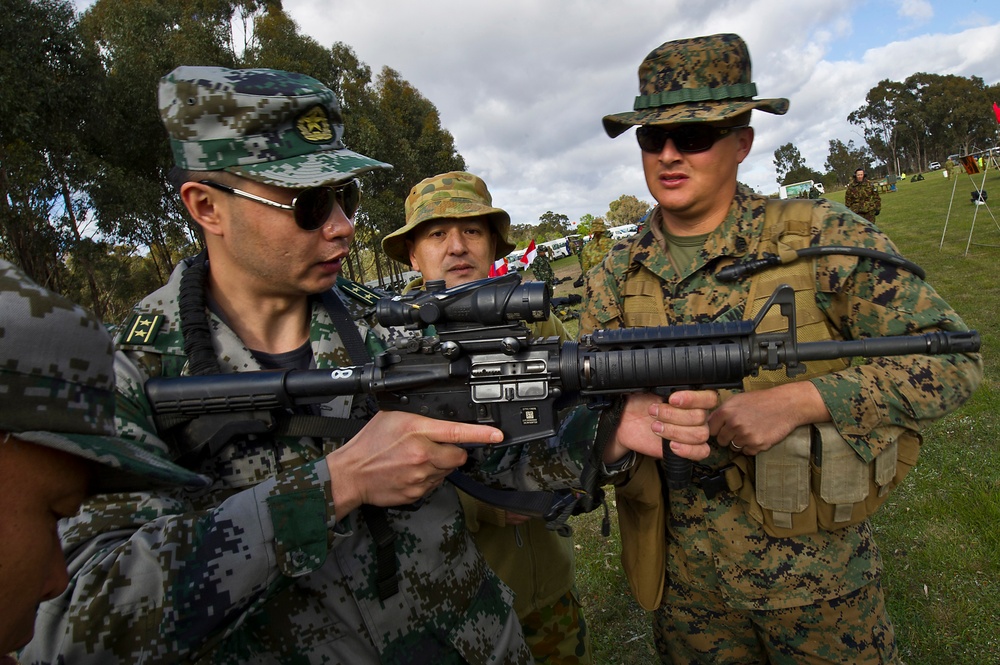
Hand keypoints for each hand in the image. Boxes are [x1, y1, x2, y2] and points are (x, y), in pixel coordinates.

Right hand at [327, 411, 502, 517]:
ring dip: (439, 465)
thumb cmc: (369, 444)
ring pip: (447, 470)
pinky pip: (434, 484)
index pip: (457, 431)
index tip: (498, 435)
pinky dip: (428, 478)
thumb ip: (420, 416)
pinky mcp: (417, 493)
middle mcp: (422, 455)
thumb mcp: (393, 417)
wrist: (351, 475)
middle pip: (458, 455)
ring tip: (415, 459)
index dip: (482, 433)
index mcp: (416, 431)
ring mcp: (421, 477)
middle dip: (453, 451)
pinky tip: (410, 472)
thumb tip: (441, 417)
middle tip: (433, 447)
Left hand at [605, 390, 717, 462]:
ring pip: (700, 434)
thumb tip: (673, 383)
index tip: (672, 399)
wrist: (625, 421)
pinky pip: (701, 452)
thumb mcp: (649, 387)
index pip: (709, 397)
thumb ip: (665, 385)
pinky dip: (688, 449)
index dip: (693, 399)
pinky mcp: (688, 449)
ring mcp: (693, 432)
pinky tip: (672, 445)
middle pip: (701, 417)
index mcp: (692, 397)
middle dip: (673, 415)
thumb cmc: (639, 402)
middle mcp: (697, 414)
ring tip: (656, 427)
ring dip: (675, 431)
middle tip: (653, 412)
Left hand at [708, 382, 829, 455]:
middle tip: (739, 429)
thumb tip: (709, 422)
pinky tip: (758, 435)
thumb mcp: (738, 399)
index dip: (717, 429)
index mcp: (726, 411)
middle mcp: (734, 424)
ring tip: (751, 430)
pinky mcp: (757, 445)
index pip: (711, 429)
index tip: (722, 428)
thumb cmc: (763, 400)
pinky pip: (747, 452)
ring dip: (741, 442)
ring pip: (734, 447)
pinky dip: (751, 447)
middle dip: (728, 437)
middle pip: (721, 440)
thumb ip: (722, 411)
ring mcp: (745, 436)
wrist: (786, 405)